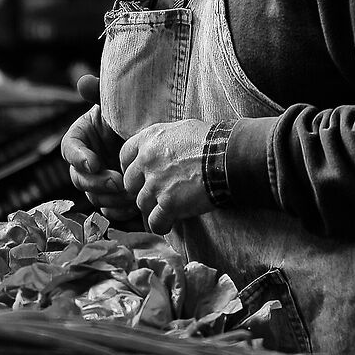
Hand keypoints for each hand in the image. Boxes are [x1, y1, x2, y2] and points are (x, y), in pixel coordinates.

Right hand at [59, 77, 137, 228]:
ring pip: (92, 197)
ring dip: (109, 199)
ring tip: (130, 195)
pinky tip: (133, 207)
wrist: (159, 140)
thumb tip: (83, 81)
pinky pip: (107, 211)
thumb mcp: (117, 105)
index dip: (78, 158)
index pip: (69, 149)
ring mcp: (97, 182)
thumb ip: (99, 92)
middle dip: (97, 183)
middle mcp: (85, 162)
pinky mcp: (111, 197)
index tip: (94, 163)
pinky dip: (118, 211)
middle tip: (117, 182)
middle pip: (78, 178)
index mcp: (81, 138)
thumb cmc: (135, 117)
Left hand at [120, 118, 216, 233]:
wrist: (229, 158)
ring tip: (168, 209)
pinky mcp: (168, 204)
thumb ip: (163, 140)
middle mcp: (147, 160)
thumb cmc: (212, 141)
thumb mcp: (182, 129)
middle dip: (141, 190)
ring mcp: (156, 183)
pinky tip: (169, 224)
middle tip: (156, 194)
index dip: (131, 168)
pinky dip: (161, 225)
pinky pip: (155, 222)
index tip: (140, 176)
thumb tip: (160, 146)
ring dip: (153, 208)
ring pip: (142, 204)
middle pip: (130, 183)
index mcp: (149, 139)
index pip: (125, 155)